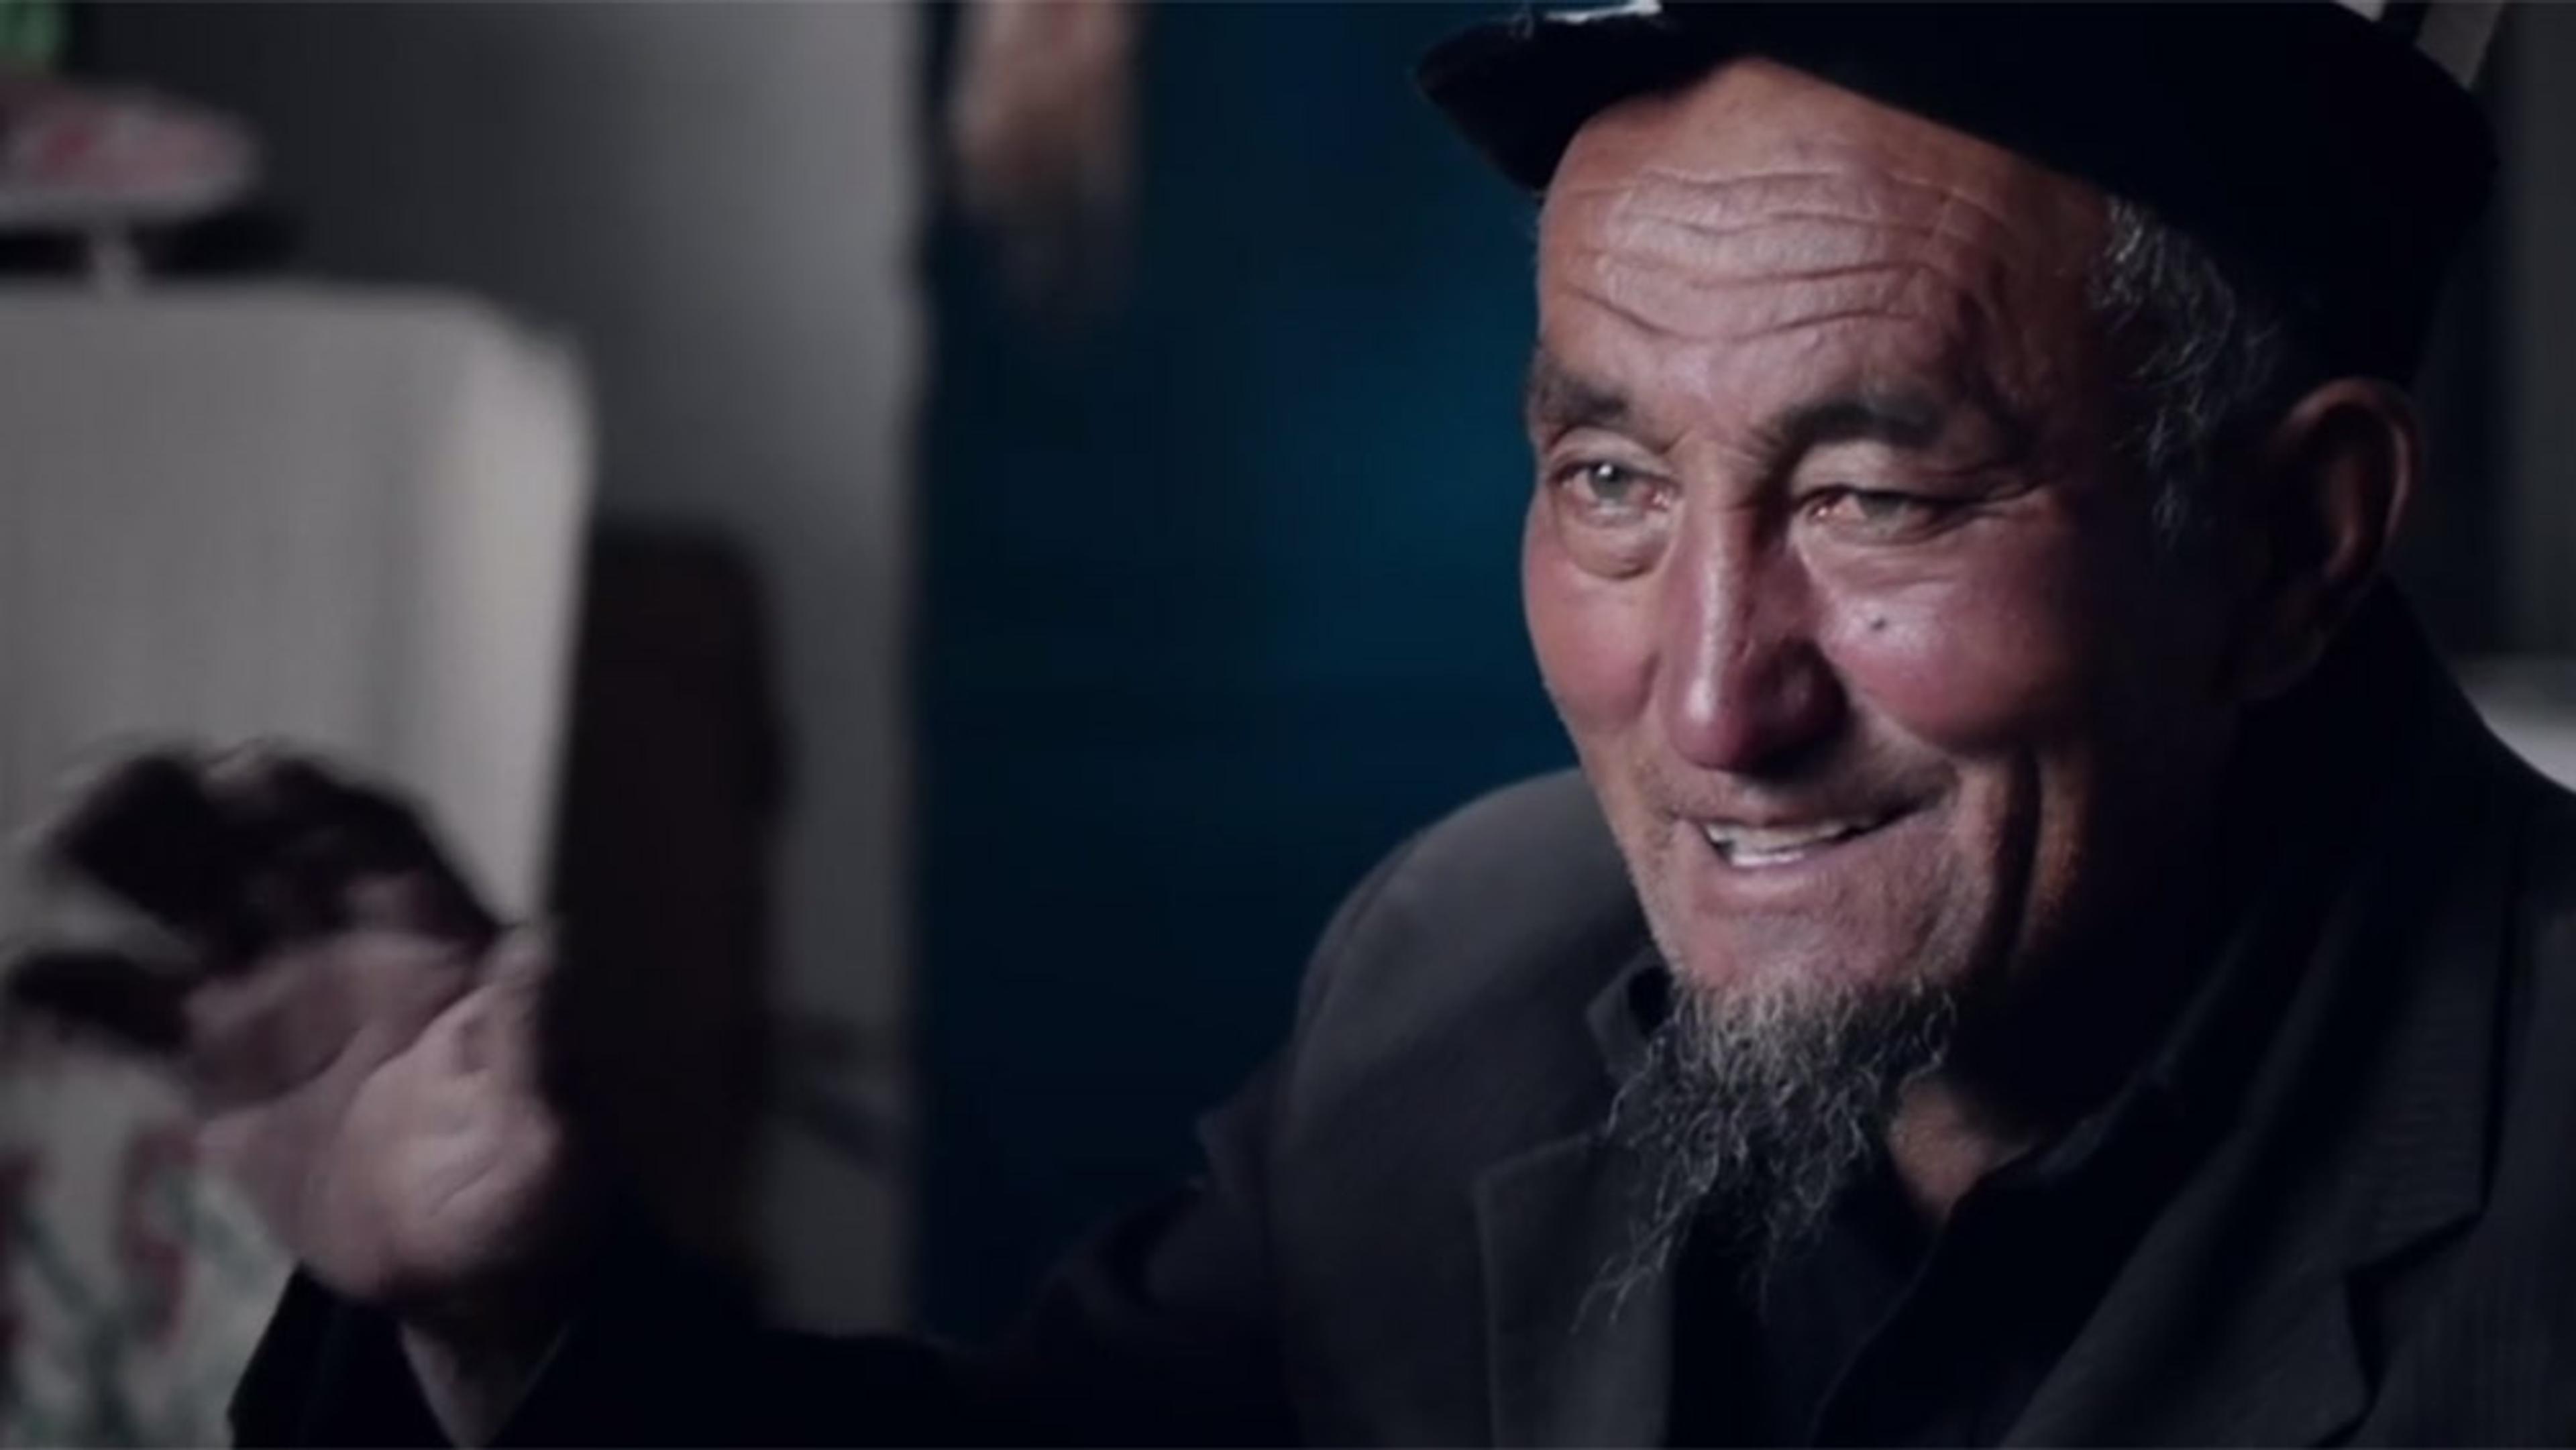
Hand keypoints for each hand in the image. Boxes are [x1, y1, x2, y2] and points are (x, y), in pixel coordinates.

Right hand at [6, 750, 581, 1341]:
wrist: (465, 1268)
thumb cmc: (529, 1182)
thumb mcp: (550, 1125)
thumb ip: (538, 1040)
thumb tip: (548, 950)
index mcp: (437, 935)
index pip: (376, 839)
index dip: (319, 801)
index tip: (255, 772)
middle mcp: (343, 942)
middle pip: (257, 847)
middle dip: (188, 807)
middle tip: (105, 781)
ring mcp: (270, 998)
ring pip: (182, 908)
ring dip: (118, 868)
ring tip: (48, 843)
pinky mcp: (212, 1067)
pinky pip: (132, 1017)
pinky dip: (77, 995)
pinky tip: (28, 980)